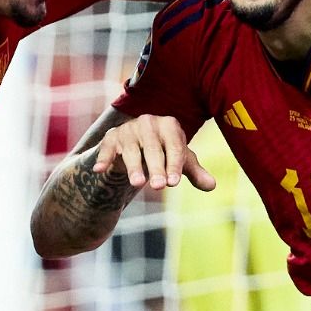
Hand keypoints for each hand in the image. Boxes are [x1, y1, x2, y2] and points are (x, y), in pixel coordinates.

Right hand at [92, 114, 215, 191]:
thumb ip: (194, 172)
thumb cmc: (162, 154)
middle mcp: (149, 122)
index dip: (174, 165)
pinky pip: (106, 148)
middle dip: (156, 168)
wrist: (133, 148)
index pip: (173, 146)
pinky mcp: (111, 137)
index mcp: (169, 125)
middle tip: (159, 187)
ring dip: (134, 167)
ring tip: (138, 184)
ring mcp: (128, 129)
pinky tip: (99, 170)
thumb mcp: (179, 163)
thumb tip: (212, 186)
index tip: (174, 183)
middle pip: (153, 148)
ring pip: (131, 150)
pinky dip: (103, 158)